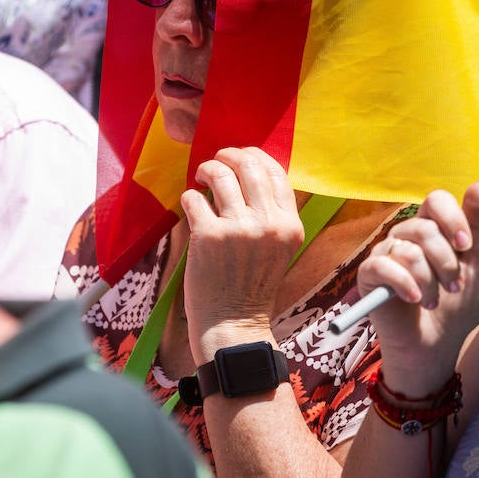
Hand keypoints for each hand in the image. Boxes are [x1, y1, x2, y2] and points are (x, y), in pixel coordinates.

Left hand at [181, 147, 302, 362]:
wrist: (233, 322)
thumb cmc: (251, 284)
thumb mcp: (279, 248)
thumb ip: (271, 213)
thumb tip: (249, 171)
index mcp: (289, 225)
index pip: (276, 171)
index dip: (254, 155)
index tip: (239, 156)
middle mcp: (268, 224)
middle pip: (249, 165)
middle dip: (228, 155)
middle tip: (216, 161)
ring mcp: (238, 229)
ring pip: (220, 174)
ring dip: (206, 169)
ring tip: (200, 178)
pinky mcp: (208, 235)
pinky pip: (194, 198)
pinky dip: (189, 196)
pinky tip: (191, 205)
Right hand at [356, 183, 478, 396]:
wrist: (435, 344)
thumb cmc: (456, 307)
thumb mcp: (477, 268)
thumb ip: (478, 228)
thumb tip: (478, 184)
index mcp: (432, 228)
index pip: (435, 199)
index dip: (452, 218)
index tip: (465, 246)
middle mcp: (406, 236)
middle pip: (423, 227)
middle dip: (446, 262)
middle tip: (454, 286)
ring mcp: (385, 254)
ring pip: (408, 250)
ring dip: (429, 281)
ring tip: (434, 300)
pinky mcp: (369, 275)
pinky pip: (384, 267)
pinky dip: (405, 285)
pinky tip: (415, 300)